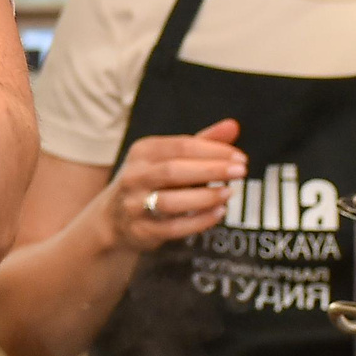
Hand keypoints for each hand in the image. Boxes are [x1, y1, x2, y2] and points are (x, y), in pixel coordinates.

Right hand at [99, 121, 245, 253]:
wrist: (114, 218)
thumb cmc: (152, 181)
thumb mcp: (170, 158)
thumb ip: (202, 142)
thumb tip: (234, 125)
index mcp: (143, 151)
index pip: (181, 146)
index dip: (213, 150)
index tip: (240, 157)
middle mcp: (134, 176)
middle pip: (174, 170)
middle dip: (211, 170)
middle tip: (241, 171)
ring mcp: (135, 204)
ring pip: (170, 201)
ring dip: (204, 197)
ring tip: (229, 192)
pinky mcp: (141, 230)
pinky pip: (173, 228)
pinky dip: (199, 221)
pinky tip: (219, 213)